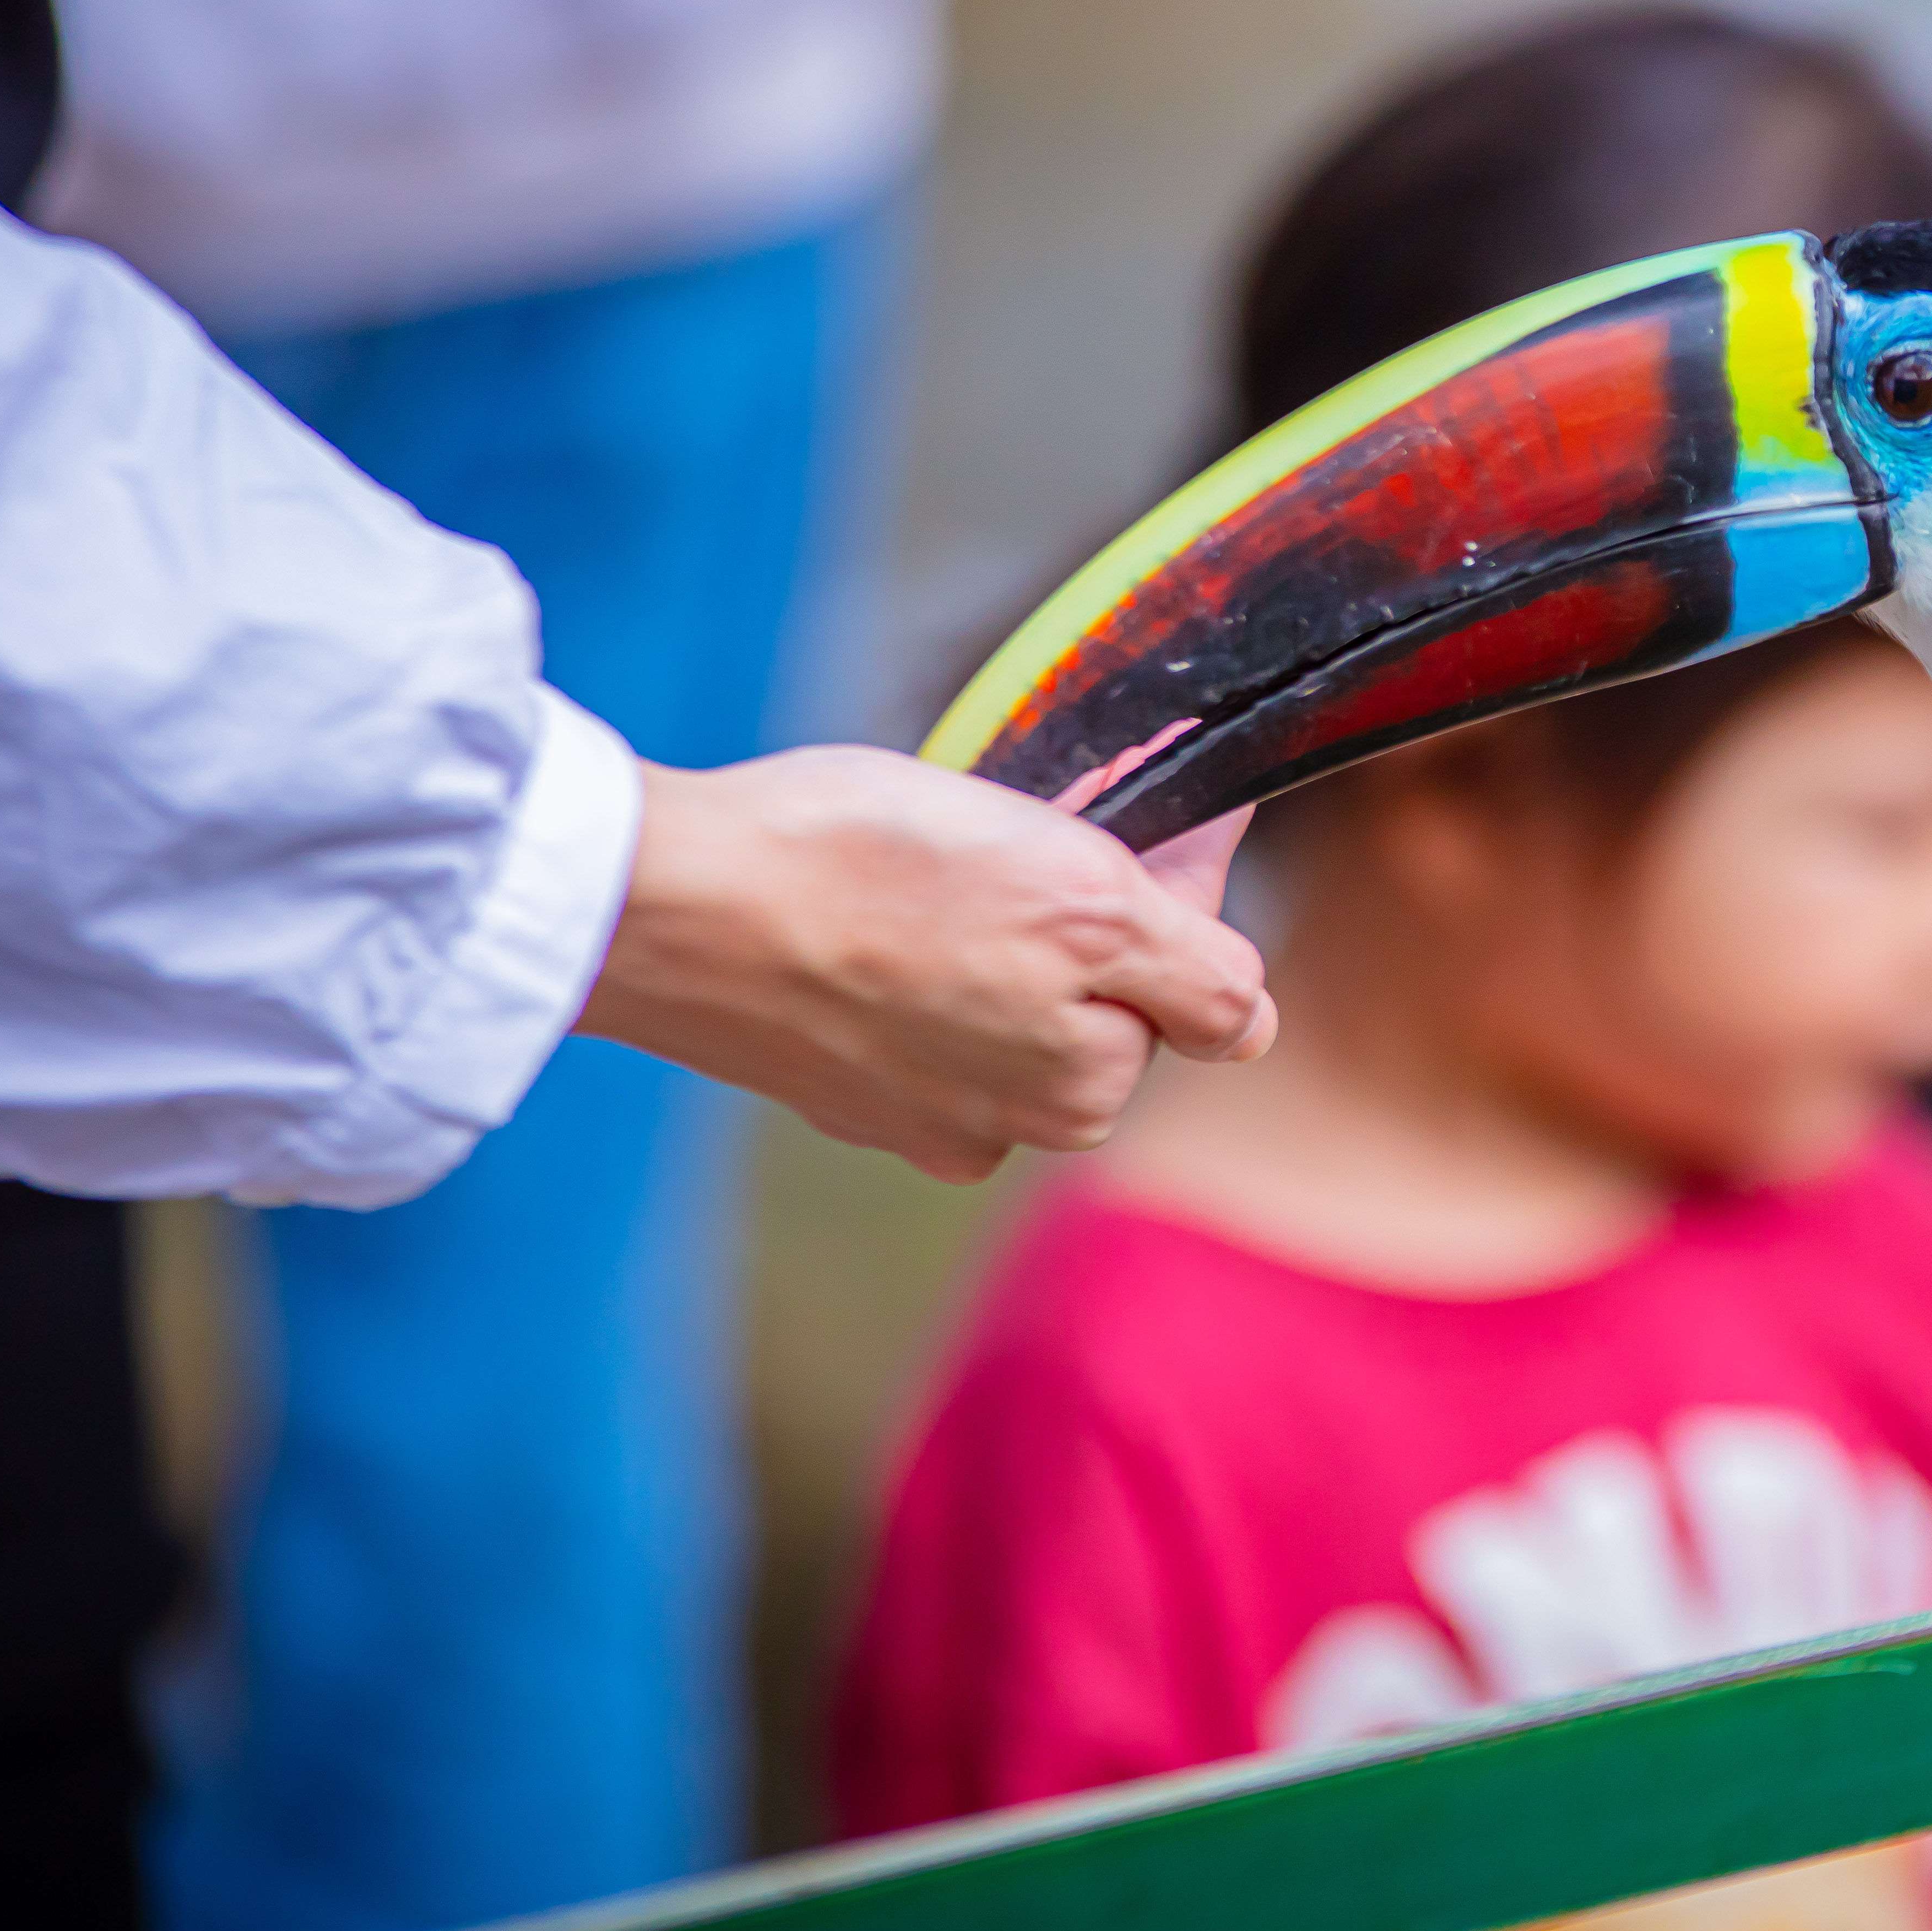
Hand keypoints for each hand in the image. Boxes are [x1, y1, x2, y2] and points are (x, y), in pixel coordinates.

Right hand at [583, 748, 1276, 1183]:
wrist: (675, 904)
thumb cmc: (873, 876)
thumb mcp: (1084, 902)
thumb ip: (1193, 975)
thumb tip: (1256, 1020)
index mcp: (1087, 1084)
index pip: (1198, 973)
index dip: (1168, 874)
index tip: (1116, 810)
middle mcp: (1013, 1120)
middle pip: (1107, 992)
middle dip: (1080, 913)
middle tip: (1006, 832)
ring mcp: (919, 1110)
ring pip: (1015, 997)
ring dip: (1000, 928)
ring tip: (931, 865)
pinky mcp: (840, 1081)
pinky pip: (925, 1009)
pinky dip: (918, 955)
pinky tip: (874, 912)